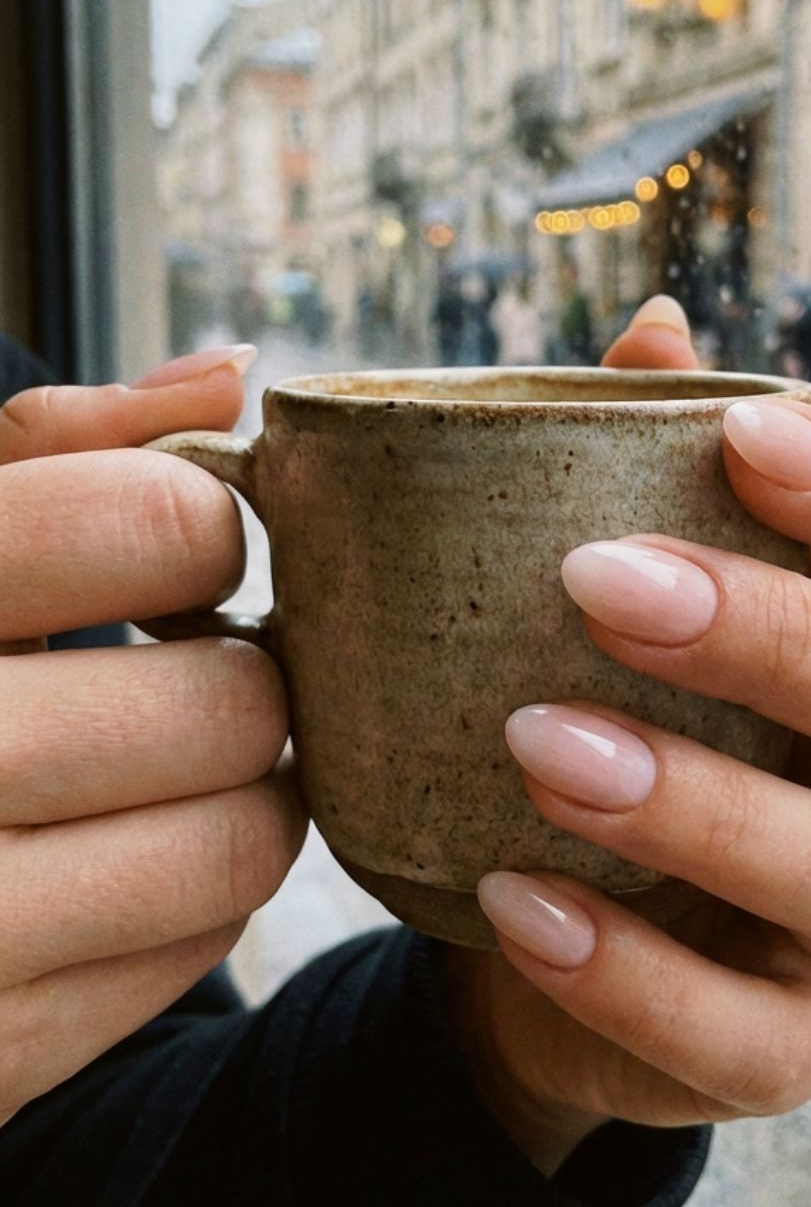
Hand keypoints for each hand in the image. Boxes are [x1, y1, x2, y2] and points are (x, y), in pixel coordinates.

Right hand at [0, 349, 306, 1126]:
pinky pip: (199, 944)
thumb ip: (56, 445)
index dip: (200, 526)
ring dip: (240, 788)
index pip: (163, 522)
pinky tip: (114, 852)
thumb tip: (231, 377)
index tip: (167, 552)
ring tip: (163, 757)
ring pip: (244, 840)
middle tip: (184, 668)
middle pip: (235, 702)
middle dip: (239, 676)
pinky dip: (193, 888)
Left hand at [451, 297, 810, 1171]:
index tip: (743, 432)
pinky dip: (636, 978)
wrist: (531, 915)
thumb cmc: (585, 708)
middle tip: (598, 586)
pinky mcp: (790, 1041)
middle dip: (774, 633)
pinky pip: (751, 1036)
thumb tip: (656, 324)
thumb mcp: (590, 592)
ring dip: (701, 803)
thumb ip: (628, 461)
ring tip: (538, 746)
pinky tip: (517, 906)